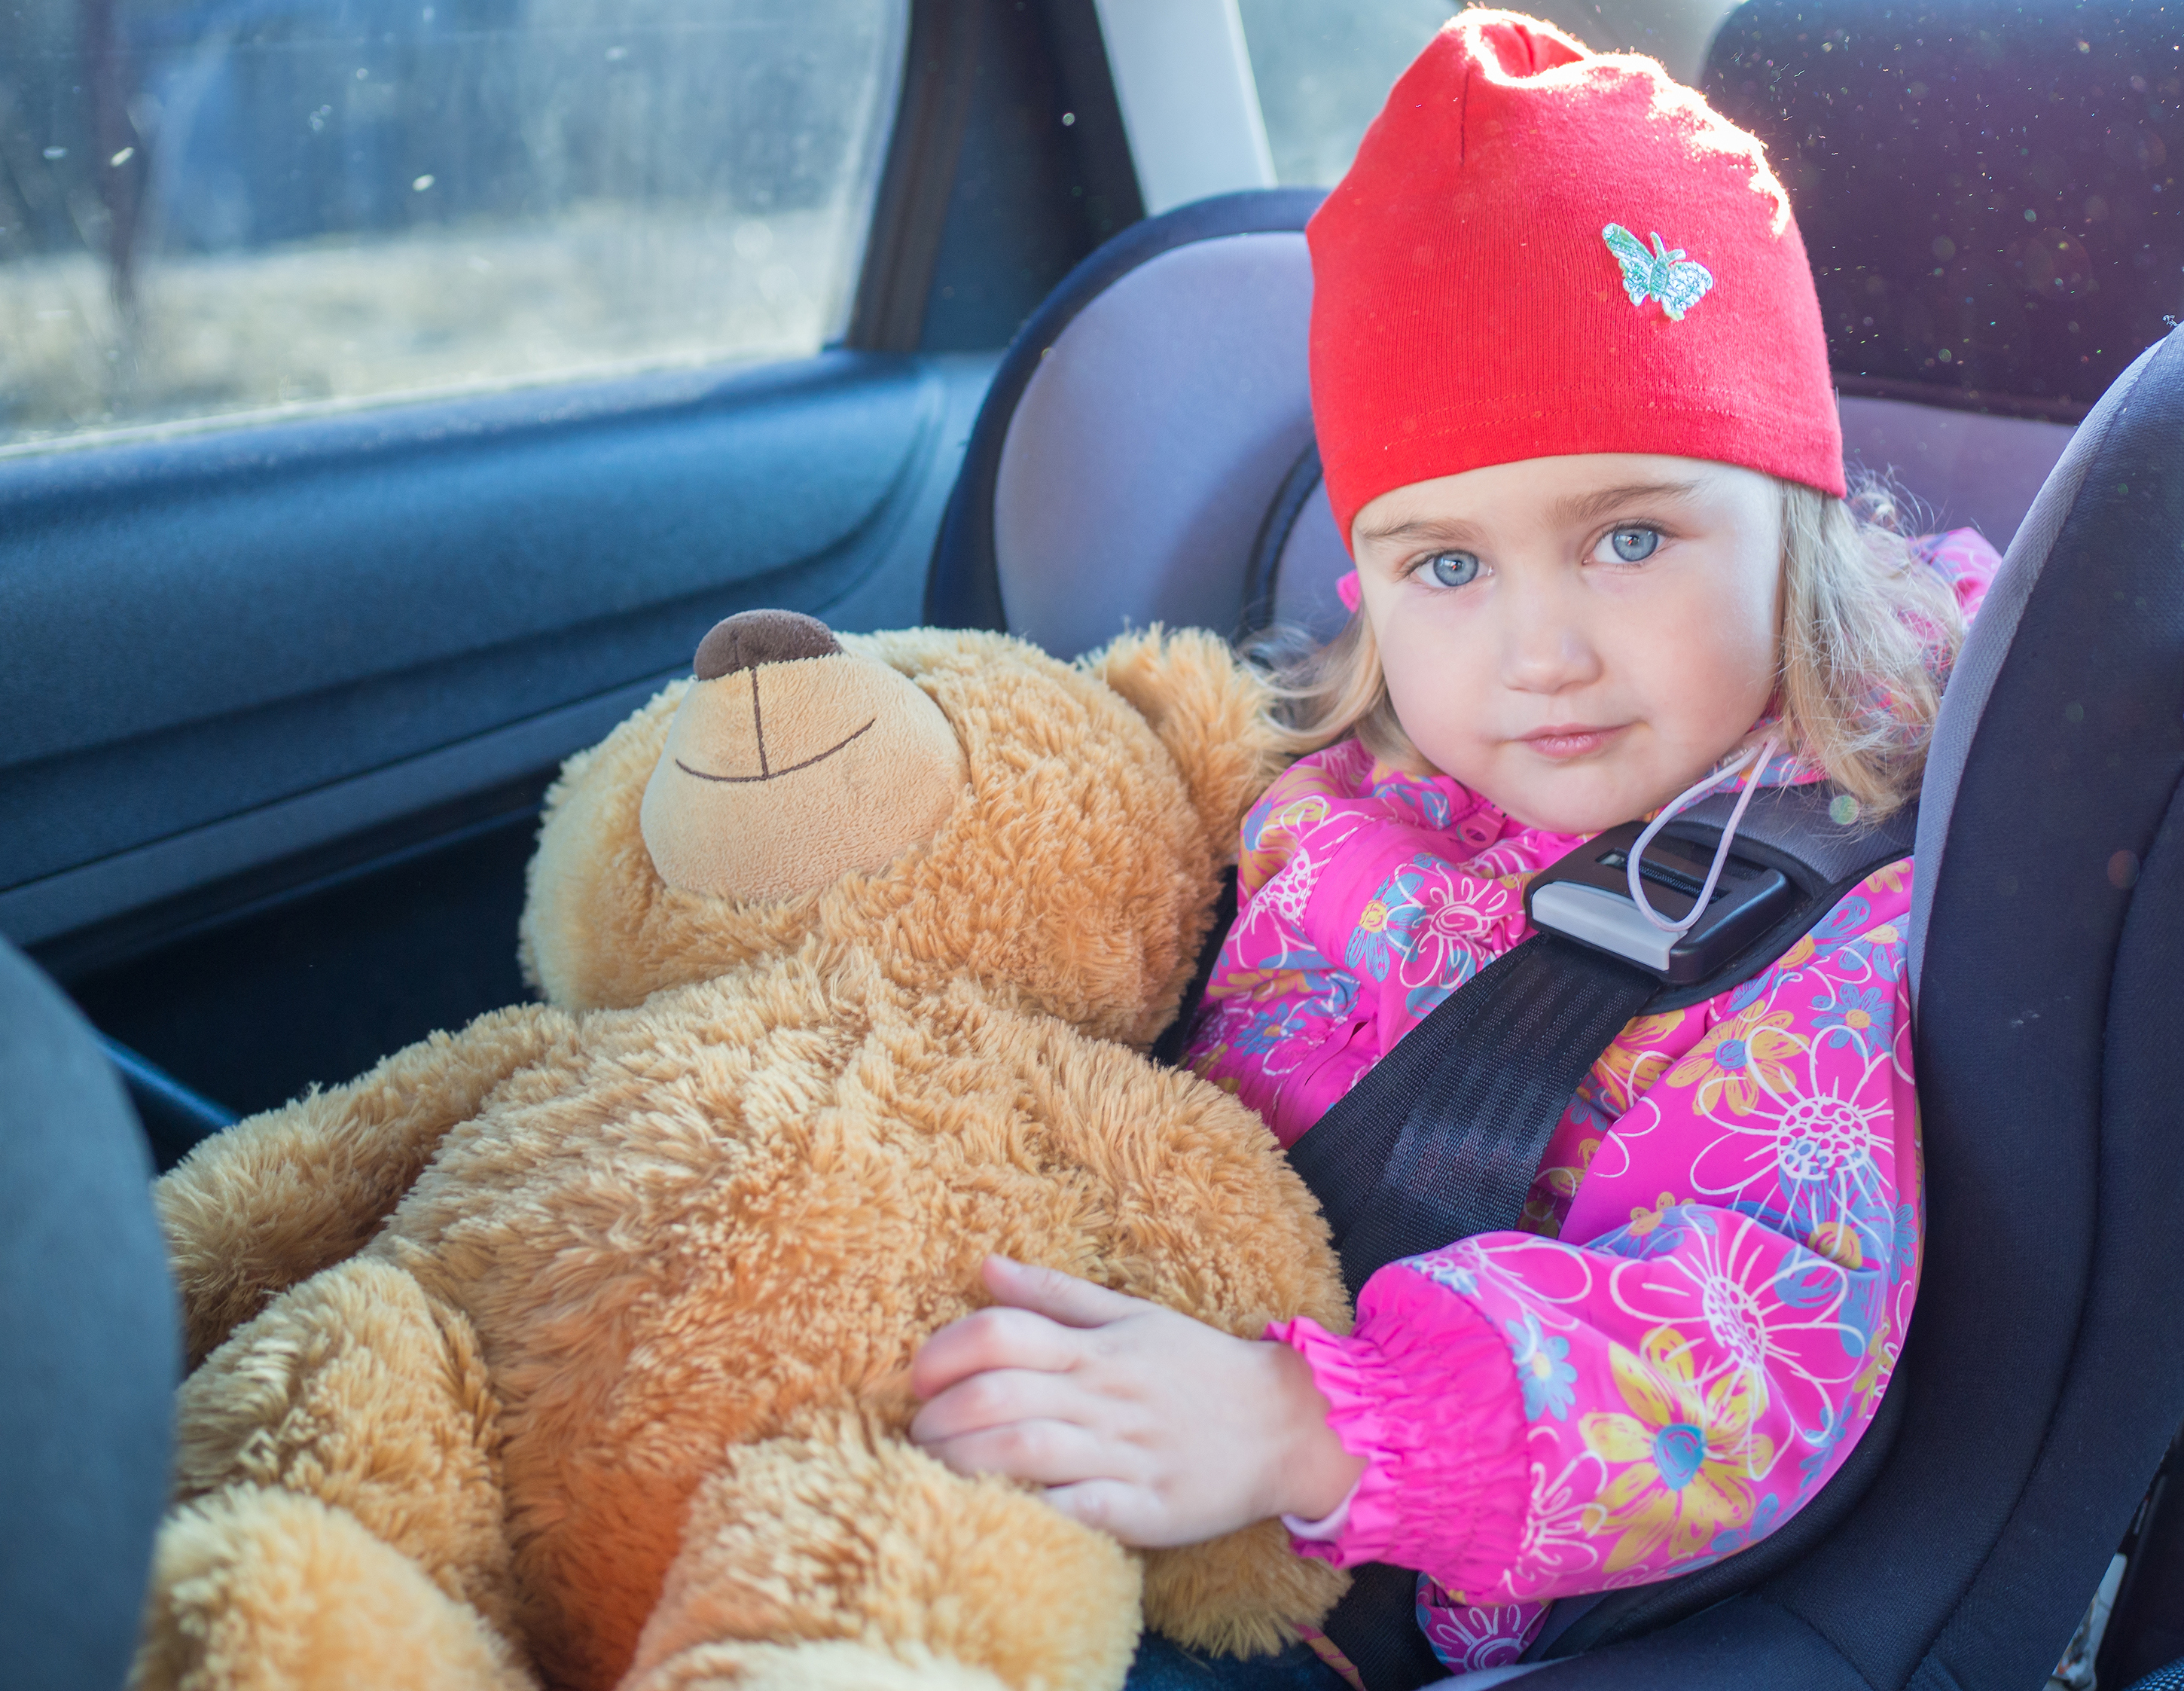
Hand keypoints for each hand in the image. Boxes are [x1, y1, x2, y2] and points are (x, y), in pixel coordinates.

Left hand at [909, 1256, 1364, 1546]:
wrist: (1286, 1424)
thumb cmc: (1198, 1367)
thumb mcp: (1132, 1315)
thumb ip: (1054, 1293)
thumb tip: (984, 1265)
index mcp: (1096, 1347)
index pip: (1000, 1334)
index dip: (943, 1351)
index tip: (918, 1376)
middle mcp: (1104, 1395)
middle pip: (997, 1396)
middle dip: (938, 1418)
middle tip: (915, 1434)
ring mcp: (1124, 1453)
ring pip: (1024, 1452)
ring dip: (964, 1463)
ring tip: (933, 1473)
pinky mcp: (1144, 1509)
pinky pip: (1075, 1511)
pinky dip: (1028, 1511)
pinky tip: (994, 1512)